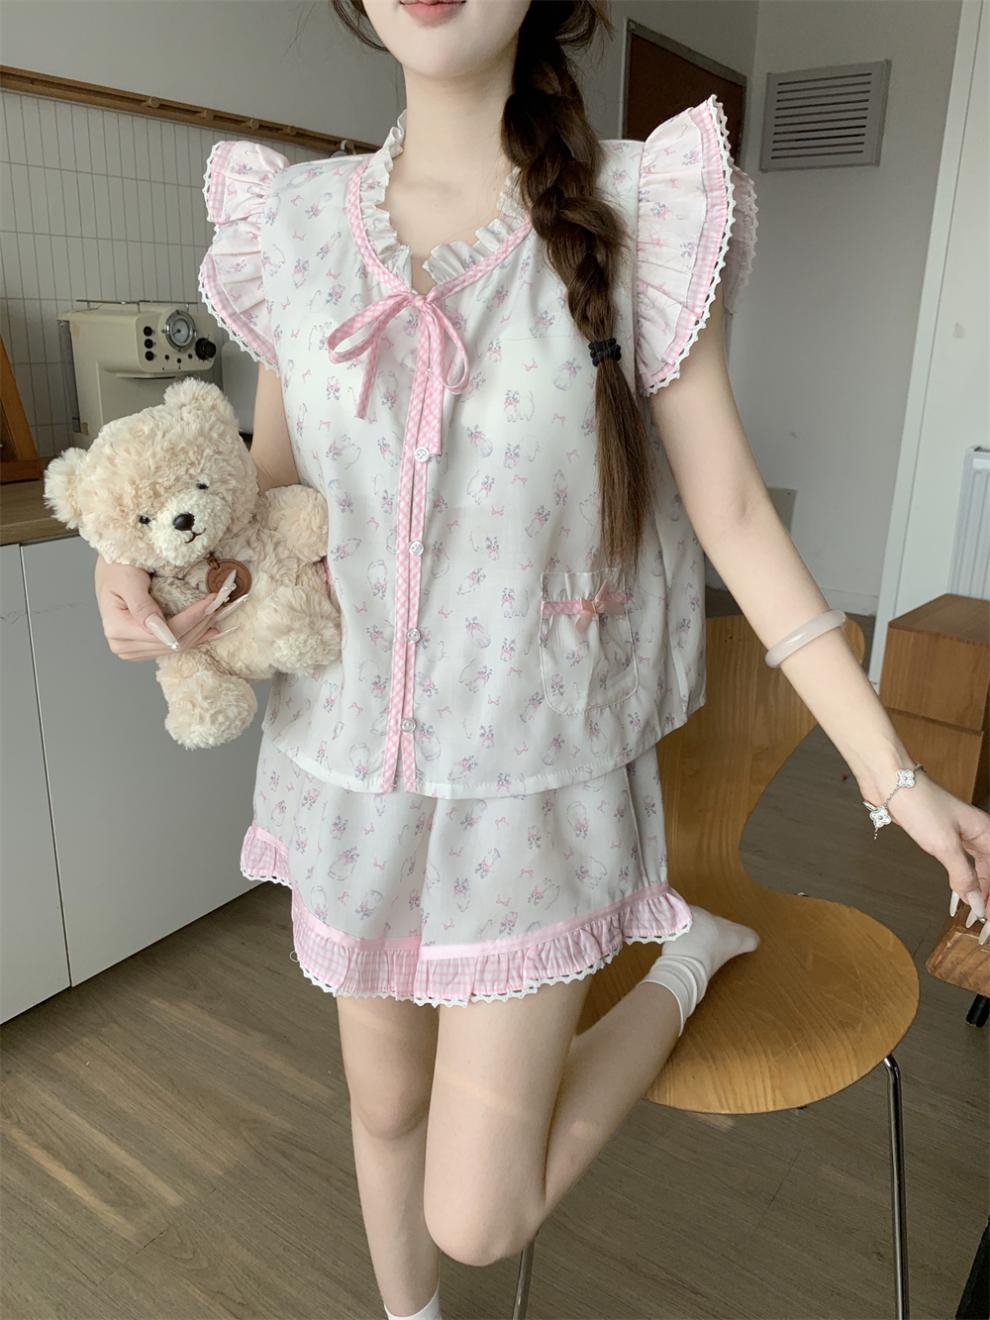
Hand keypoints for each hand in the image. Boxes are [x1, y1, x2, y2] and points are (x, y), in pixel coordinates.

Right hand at [94, 555, 244, 660]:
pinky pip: (173, 645)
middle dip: (200, 623)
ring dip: (200, 630)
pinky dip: (193, 636)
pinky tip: (210, 628)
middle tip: (220, 604)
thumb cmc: (117, 565)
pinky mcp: (142, 648)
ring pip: (177, 647)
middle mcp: (122, 645)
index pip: (166, 632)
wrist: (110, 566)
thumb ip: (142, 606)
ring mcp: (132, 650)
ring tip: (217, 612)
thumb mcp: (129, 579)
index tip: (212, 601)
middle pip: (174, 643)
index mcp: (117, 628)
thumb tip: (161, 631)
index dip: (193, 618)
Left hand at [882, 771, 989, 943]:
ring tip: (973, 915)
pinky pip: (959, 864)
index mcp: (986, 833)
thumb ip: (962, 875)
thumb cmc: (920, 804)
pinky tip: (958, 895)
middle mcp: (977, 834)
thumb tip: (976, 901)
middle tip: (982, 923)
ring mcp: (960, 835)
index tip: (988, 920)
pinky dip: (961, 881)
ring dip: (975, 892)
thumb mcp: (945, 845)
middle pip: (989, 873)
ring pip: (976, 870)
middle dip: (986, 897)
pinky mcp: (942, 837)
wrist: (891, 784)